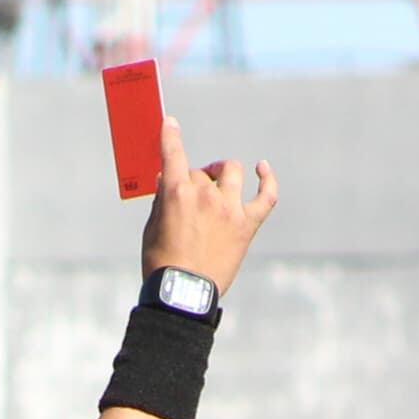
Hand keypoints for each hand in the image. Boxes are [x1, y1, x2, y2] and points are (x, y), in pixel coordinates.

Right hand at [139, 116, 276, 293]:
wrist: (184, 294)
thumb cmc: (162, 264)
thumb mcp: (152, 228)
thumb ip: (161, 201)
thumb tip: (166, 181)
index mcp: (178, 193)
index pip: (173, 153)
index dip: (171, 135)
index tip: (171, 123)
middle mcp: (206, 195)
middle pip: (200, 172)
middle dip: (192, 181)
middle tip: (186, 199)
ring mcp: (230, 209)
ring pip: (232, 173)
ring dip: (223, 173)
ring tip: (217, 183)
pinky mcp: (247, 225)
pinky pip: (266, 196)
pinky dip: (267, 180)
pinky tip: (262, 169)